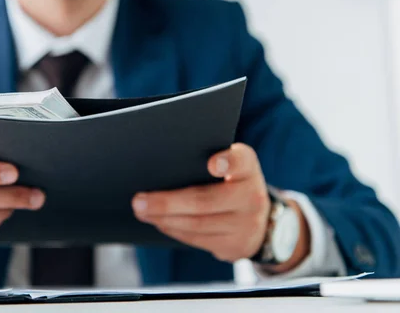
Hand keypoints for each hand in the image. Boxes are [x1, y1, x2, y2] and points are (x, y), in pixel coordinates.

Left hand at [132, 143, 309, 268]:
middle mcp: (252, 198)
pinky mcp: (234, 247)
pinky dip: (174, 230)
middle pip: (204, 201)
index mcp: (248, 169)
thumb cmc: (233, 181)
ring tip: (141, 212)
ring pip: (197, 225)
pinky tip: (159, 222)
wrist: (264, 220)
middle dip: (167, 203)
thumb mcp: (231, 164)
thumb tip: (164, 160)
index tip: (212, 164)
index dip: (228, 162)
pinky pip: (197, 240)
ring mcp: (245, 226)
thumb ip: (208, 156)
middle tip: (138, 201)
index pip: (242, 161)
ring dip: (164, 219)